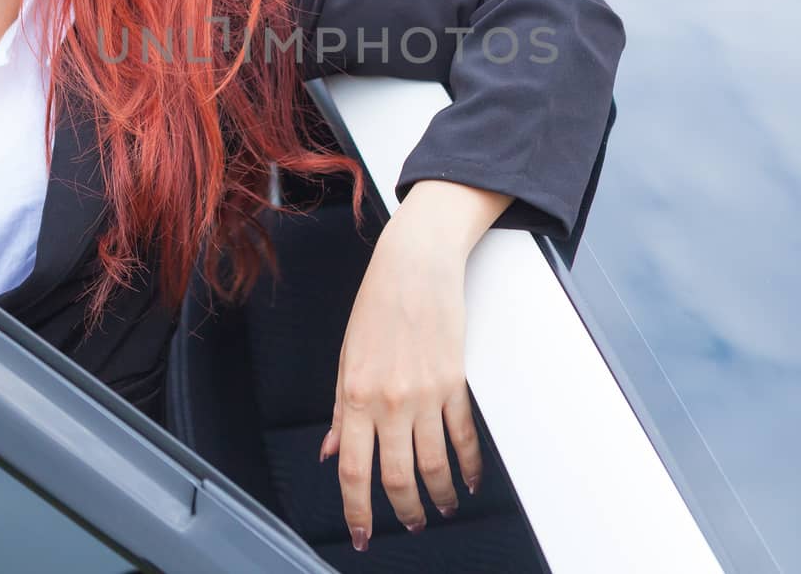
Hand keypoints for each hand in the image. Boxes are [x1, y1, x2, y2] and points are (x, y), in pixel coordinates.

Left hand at [317, 179, 511, 551]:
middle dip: (405, 512)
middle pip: (398, 477)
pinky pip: (463, 436)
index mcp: (356, 395)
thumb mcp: (346, 357)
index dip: (357, 511)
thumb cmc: (377, 304)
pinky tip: (466, 479)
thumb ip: (341, 409)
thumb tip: (332, 451)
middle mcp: (390, 400)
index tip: (362, 533)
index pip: (354, 470)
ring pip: (435, 464)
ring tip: (440, 508)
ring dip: (438, 496)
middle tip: (409, 525)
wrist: (415, 266)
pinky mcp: (455, 383)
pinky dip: (468, 465)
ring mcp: (426, 394)